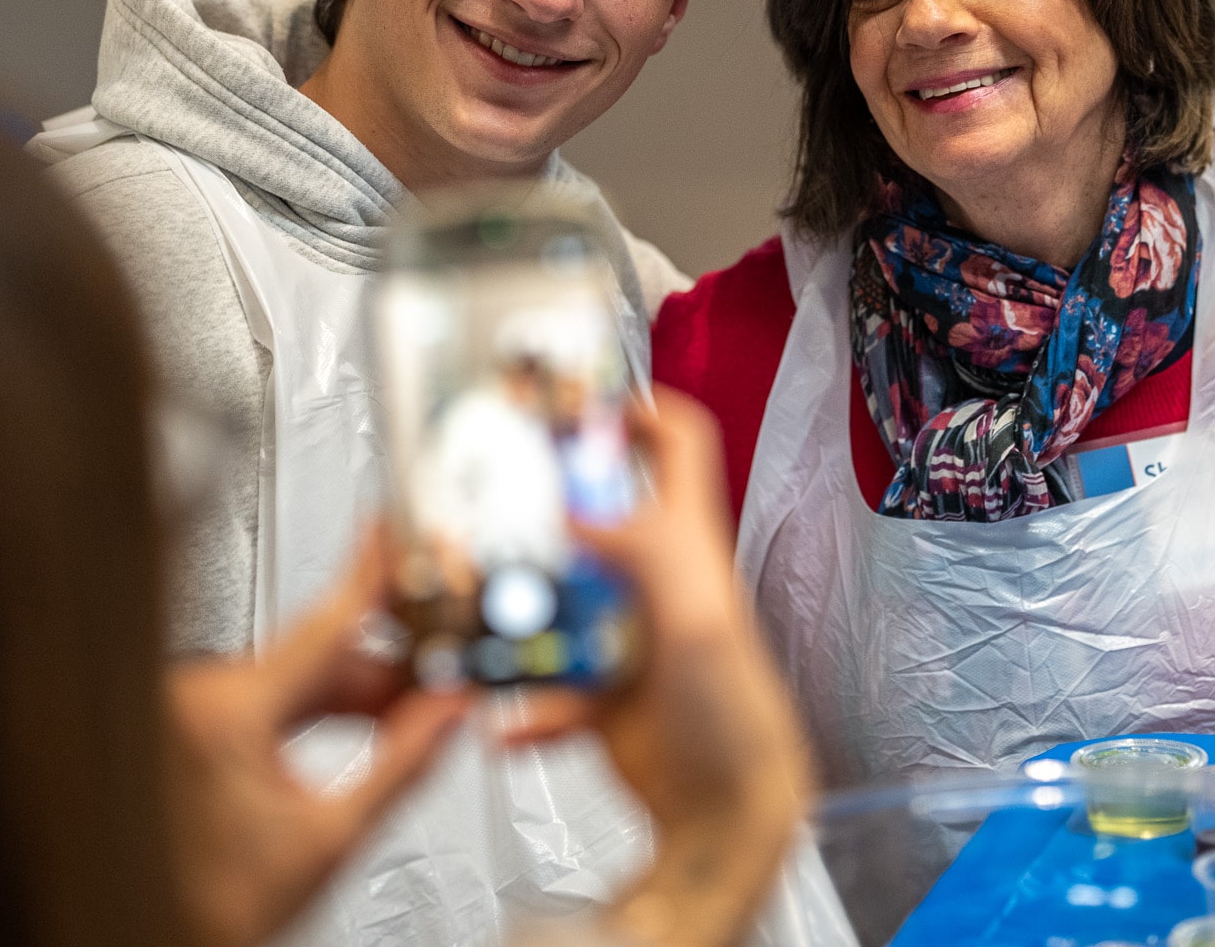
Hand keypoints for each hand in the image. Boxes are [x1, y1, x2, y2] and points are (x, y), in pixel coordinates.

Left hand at [166, 530, 472, 946]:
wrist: (155, 932)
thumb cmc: (212, 910)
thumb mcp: (330, 840)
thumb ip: (402, 765)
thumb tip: (450, 712)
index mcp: (226, 713)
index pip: (324, 623)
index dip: (372, 571)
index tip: (398, 528)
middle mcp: (198, 696)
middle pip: (322, 653)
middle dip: (390, 667)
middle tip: (446, 672)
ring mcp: (192, 706)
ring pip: (301, 675)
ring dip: (359, 692)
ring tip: (412, 715)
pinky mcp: (195, 721)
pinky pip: (275, 694)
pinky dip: (322, 707)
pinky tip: (364, 723)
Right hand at [506, 389, 812, 946]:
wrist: (727, 816)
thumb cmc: (735, 717)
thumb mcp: (697, 616)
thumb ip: (643, 552)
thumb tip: (575, 510)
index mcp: (687, 544)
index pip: (677, 446)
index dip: (637, 408)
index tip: (574, 398)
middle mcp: (654, 580)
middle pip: (592, 516)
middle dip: (538, 509)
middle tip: (483, 505)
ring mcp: (623, 635)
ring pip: (554, 598)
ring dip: (516, 614)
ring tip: (479, 622)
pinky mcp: (600, 692)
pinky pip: (544, 683)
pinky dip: (521, 703)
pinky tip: (507, 721)